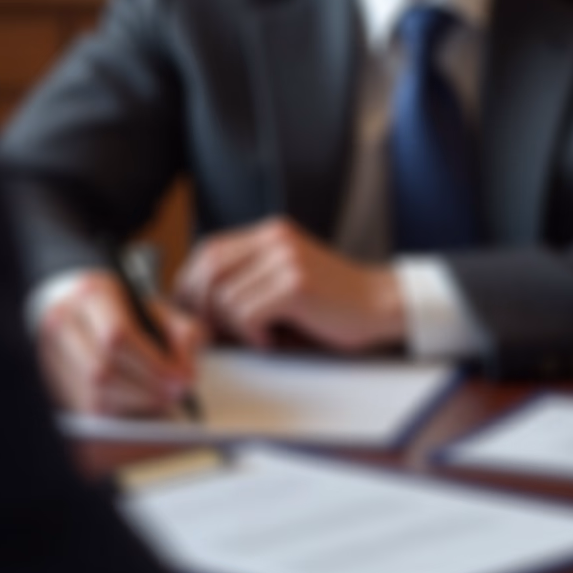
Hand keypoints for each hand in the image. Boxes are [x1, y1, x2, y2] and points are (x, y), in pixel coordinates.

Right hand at [37, 271, 201, 415]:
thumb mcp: (159, 310)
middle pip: (102, 373)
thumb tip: (186, 377)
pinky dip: (116, 425)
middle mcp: (61, 323)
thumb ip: (182, 335)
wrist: (76, 306)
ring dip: (133, 411)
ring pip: (90, 399)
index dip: (153, 365)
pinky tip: (141, 423)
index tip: (183, 381)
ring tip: (163, 409)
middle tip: (177, 399)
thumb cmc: (125, 311)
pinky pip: (83, 417)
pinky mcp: (46, 385)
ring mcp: (46, 355)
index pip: (117, 336)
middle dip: (146, 393)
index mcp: (91, 294)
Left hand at [177, 219, 405, 351]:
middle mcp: (275, 238)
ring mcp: (286, 259)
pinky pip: (245, 313)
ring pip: (223, 296)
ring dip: (231, 327)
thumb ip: (246, 281)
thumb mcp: (283, 280)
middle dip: (200, 308)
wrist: (380, 306)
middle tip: (215, 335)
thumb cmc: (331, 304)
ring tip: (258, 336)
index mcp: (270, 233)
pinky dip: (252, 334)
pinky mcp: (295, 284)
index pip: (208, 249)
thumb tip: (194, 308)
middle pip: (208, 268)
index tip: (194, 314)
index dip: (192, 284)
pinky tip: (271, 339)